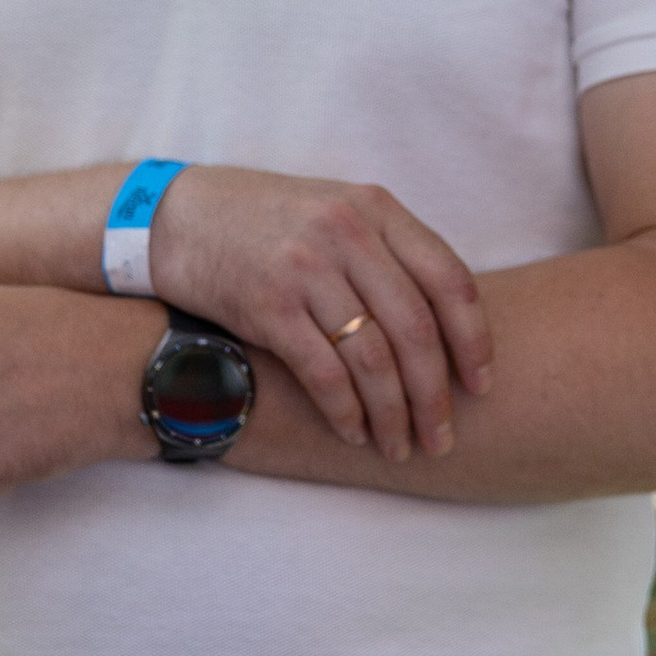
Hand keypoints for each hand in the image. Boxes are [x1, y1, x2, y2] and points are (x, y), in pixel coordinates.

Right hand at [147, 166, 491, 460]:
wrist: (173, 217)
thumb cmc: (262, 222)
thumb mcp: (334, 212)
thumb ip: (387, 252)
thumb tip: (446, 323)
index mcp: (375, 208)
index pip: (449, 281)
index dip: (474, 341)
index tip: (481, 386)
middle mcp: (346, 233)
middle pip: (416, 330)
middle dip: (436, 396)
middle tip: (444, 437)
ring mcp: (305, 269)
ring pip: (373, 358)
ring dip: (393, 414)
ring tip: (402, 447)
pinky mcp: (266, 305)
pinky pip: (323, 372)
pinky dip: (345, 411)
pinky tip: (353, 434)